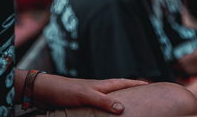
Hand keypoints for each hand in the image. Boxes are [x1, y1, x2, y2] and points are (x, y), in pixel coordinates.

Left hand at [31, 74, 146, 113]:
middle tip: (144, 95)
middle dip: (131, 91)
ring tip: (129, 107)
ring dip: (119, 101)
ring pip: (109, 98)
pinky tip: (106, 115)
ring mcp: (90, 96)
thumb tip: (123, 108)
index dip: (136, 84)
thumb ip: (103, 101)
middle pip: (119, 89)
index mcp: (101, 85)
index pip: (123, 83)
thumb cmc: (64, 90)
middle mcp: (98, 89)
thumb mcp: (85, 95)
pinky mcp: (82, 104)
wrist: (45, 91)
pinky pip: (99, 106)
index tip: (151, 85)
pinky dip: (106, 110)